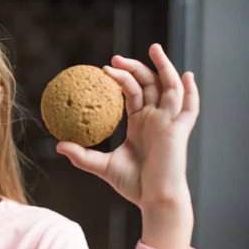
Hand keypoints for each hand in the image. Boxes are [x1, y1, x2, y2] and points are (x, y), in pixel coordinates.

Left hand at [57, 44, 199, 248]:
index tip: (104, 70)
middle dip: (136, 68)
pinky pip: (189, 107)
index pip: (133, 93)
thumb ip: (82, 155)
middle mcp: (156, 119)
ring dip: (164, 67)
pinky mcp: (179, 130)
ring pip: (169, 88)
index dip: (121, 79)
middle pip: (149, 84)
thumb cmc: (133, 184)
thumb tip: (58, 145)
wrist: (153, 200)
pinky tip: (186, 75)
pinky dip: (190, 91)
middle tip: (115, 59)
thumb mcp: (102, 166)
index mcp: (141, 124)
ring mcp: (169, 123)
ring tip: (153, 48)